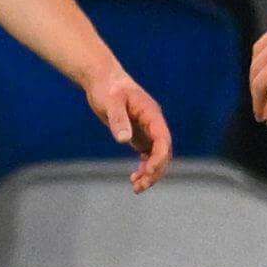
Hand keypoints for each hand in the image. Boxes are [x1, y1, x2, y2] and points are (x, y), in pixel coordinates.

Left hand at [85, 69, 173, 190]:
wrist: (103, 80)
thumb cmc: (107, 88)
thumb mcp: (111, 102)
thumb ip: (119, 119)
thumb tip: (124, 140)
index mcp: (151, 114)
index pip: (163, 139)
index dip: (159, 157)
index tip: (148, 171)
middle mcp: (153, 123)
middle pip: (164, 151)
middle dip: (155, 171)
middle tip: (138, 187)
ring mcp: (147, 129)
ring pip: (157, 155)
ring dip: (151, 172)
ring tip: (136, 186)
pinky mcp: (139, 133)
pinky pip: (148, 154)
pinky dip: (145, 167)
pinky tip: (135, 176)